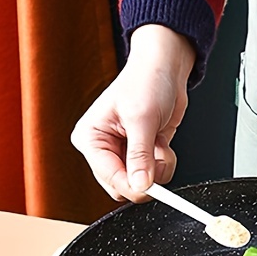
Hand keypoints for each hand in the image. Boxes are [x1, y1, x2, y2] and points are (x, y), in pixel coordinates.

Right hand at [71, 25, 194, 201]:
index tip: (152, 187)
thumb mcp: (142, 119)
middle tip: (158, 157)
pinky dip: (164, 162)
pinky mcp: (142, 154)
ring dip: (158, 167)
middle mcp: (104, 148)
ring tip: (159, 142)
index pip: (109, 177)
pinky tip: (161, 141)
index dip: (132, 185)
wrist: (166, 68)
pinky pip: (154, 174)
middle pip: (123, 185)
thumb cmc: (146, 81)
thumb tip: (140, 185)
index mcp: (90, 138)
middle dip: (146, 175)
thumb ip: (141, 155)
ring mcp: (123, 152)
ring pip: (141, 183)